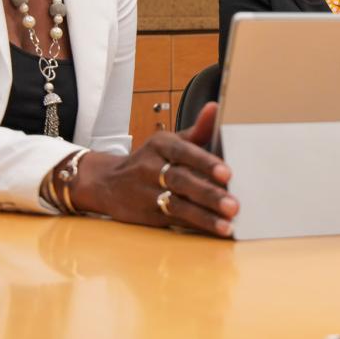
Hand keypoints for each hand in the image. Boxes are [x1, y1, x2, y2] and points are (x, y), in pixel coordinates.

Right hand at [69, 102, 237, 235]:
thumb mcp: (169, 141)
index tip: (227, 173)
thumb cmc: (150, 159)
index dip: (205, 162)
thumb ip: (196, 130)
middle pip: (181, 181)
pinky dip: (194, 226)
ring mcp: (146, 193)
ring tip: (226, 225)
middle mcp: (150, 168)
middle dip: (208, 194)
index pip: (183, 151)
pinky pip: (172, 220)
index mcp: (159, 144)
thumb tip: (216, 108)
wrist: (106, 182)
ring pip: (176, 205)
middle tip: (233, 205)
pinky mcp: (145, 215)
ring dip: (203, 216)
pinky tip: (212, 230)